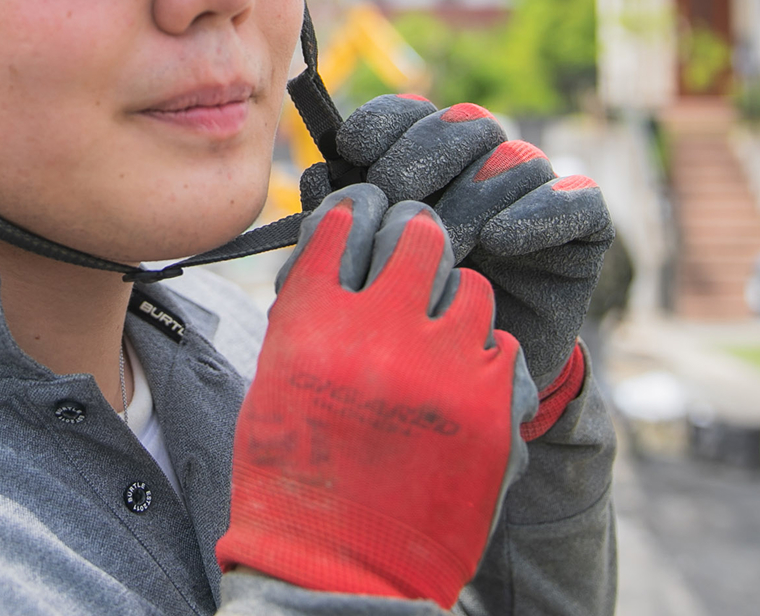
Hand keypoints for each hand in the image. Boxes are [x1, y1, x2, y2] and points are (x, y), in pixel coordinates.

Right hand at [216, 184, 536, 606]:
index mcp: (312, 318)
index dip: (359, 209)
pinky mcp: (492, 406)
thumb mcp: (279, 371)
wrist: (337, 570)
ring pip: (470, 285)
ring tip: (437, 338)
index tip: (367, 216)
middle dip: (414, 239)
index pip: (347, 217)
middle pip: (417, 231)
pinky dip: (481, 358)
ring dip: (452, 303)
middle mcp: (377, 327)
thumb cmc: (293, 470)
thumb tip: (342, 248)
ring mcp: (441, 364)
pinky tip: (460, 387)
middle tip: (412, 258)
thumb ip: (312, 305)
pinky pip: (501, 343)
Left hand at [302, 96, 614, 391]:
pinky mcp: (585, 228)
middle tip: (394, 195)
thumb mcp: (369, 266)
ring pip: (512, 160)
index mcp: (433, 161)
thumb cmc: (415, 311)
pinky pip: (577, 199)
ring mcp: (537, 193)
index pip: (413, 114)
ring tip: (445, 243)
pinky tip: (500, 240)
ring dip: (471, 197)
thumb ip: (344, 220)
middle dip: (421, 155)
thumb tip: (316, 176)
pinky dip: (538, 213)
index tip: (350, 147)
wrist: (477, 382)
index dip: (384, 121)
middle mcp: (487, 165)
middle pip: (464, 125)